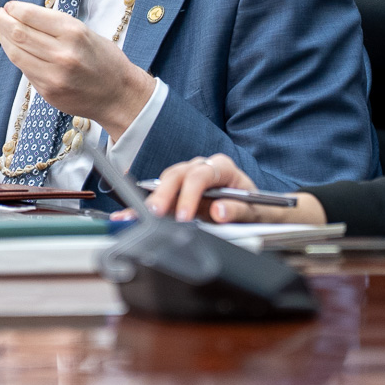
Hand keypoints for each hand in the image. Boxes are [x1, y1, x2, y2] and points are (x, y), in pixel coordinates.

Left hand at [0, 0, 153, 137]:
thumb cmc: (106, 61)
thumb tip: (24, 17)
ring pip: (15, 53)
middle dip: (3, 21)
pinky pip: (24, 70)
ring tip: (3, 31)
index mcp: (73, 32)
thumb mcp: (86, 32)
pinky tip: (15, 50)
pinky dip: (16, 57)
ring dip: (4, 40)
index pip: (31, 15)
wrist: (119, 95)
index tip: (9, 6)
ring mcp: (53, 75)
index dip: (14, 9)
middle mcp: (62, 53)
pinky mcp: (47, 91)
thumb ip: (56, 26)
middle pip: (18, 33)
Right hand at [135, 154, 322, 224]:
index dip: (190, 195)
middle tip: (153, 215)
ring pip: (165, 181)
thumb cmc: (255, 209)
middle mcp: (202, 167)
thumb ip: (238, 210)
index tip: (184, 217)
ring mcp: (188, 177)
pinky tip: (127, 214)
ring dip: (151, 201)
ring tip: (137, 218)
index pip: (201, 175)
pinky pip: (159, 193)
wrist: (257, 211)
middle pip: (177, 175)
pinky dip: (143, 204)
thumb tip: (219, 211)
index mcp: (222, 167)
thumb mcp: (254, 212)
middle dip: (163, 196)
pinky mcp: (178, 190)